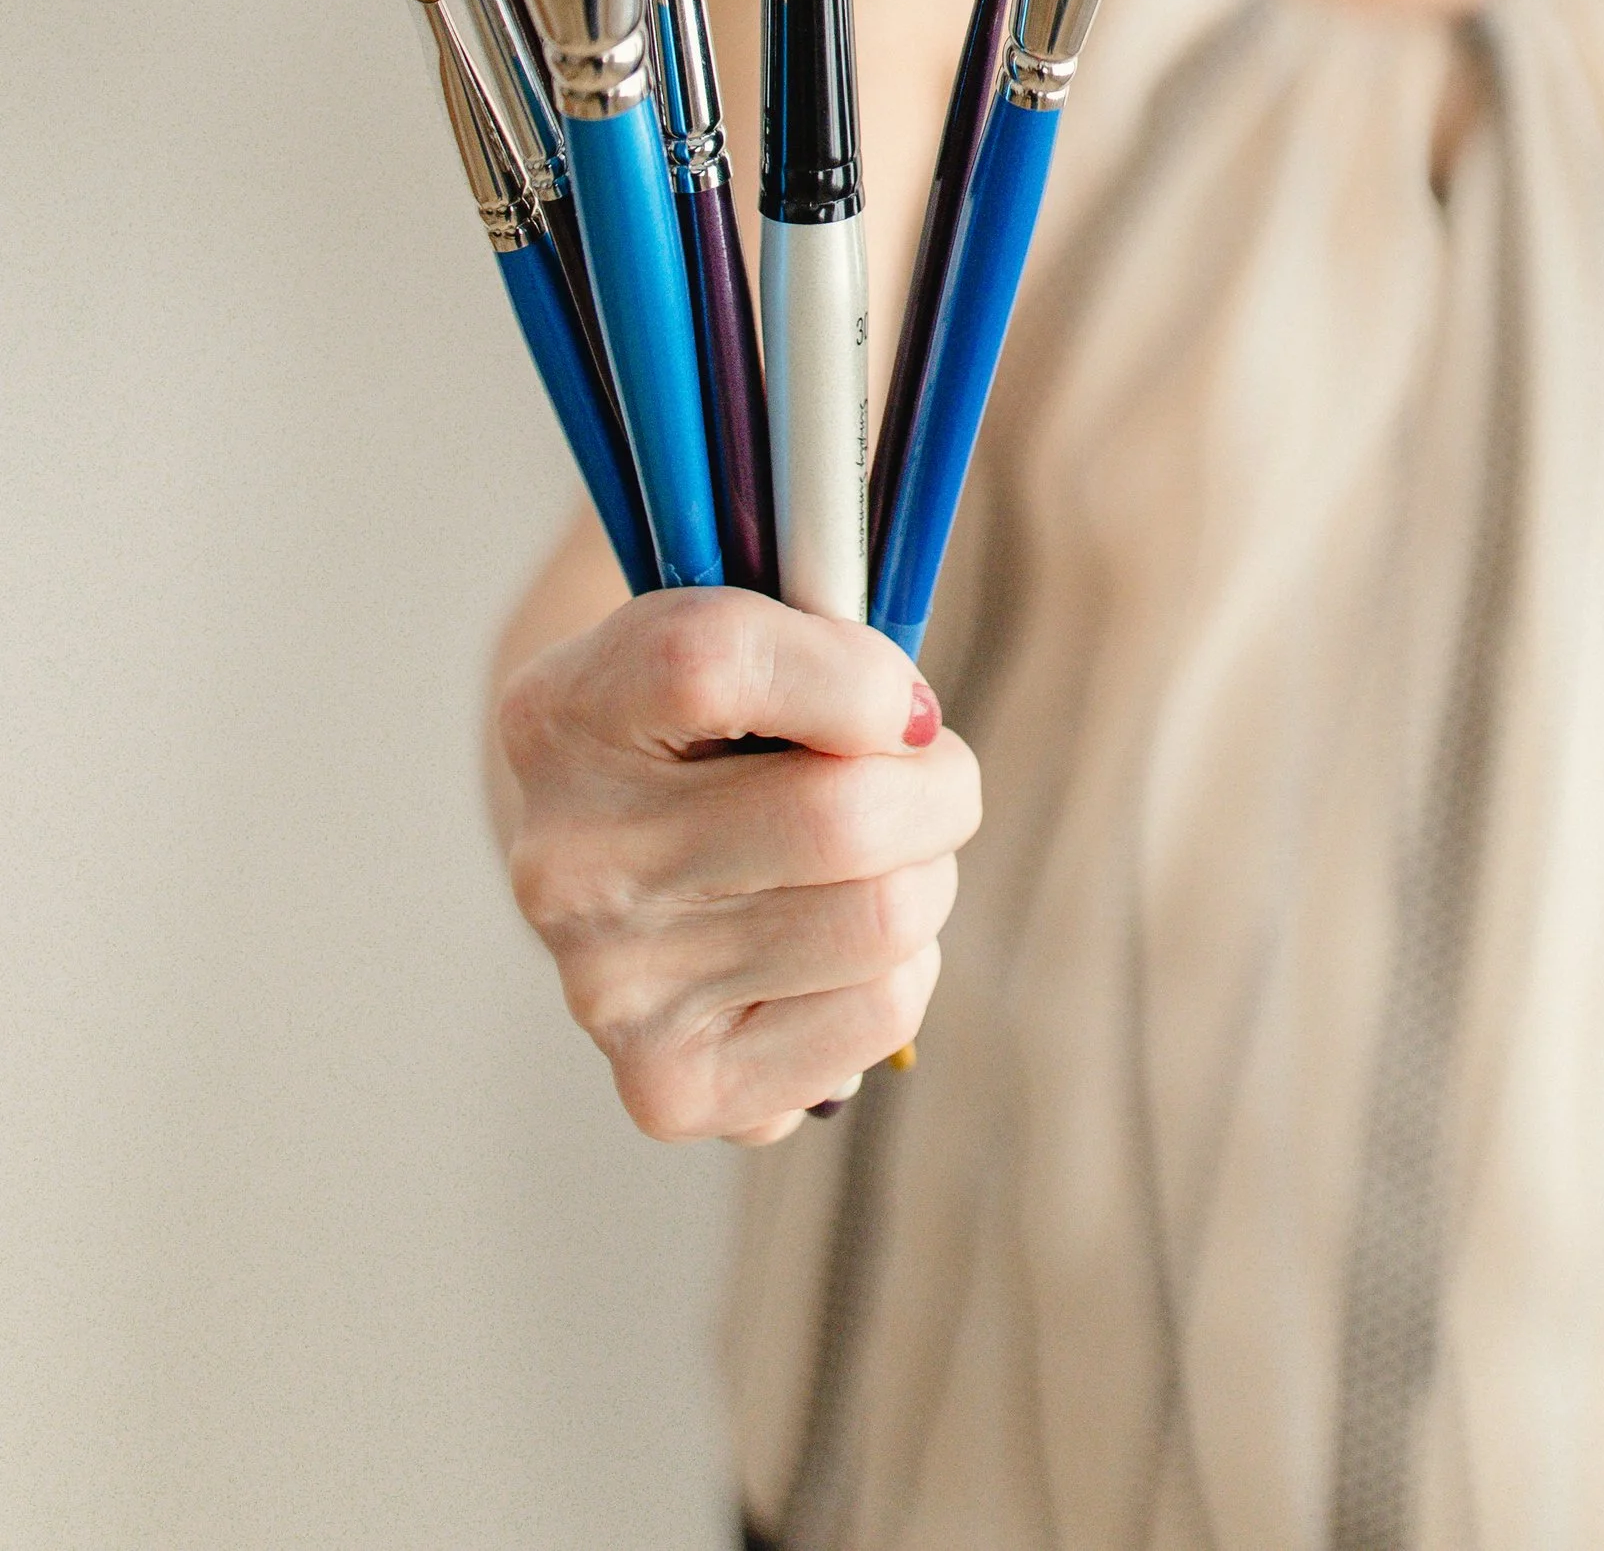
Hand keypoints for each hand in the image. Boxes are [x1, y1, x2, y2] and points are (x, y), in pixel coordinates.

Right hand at [497, 589, 980, 1145]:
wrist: (627, 850)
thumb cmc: (721, 721)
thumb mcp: (745, 623)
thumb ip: (819, 614)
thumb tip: (909, 721)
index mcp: (562, 712)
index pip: (713, 662)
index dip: (854, 672)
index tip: (894, 694)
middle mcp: (564, 863)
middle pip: (844, 820)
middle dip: (941, 784)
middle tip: (927, 772)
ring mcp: (607, 991)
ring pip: (885, 921)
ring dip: (929, 873)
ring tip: (878, 856)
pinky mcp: (668, 1090)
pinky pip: (880, 1018)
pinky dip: (904, 970)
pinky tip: (837, 942)